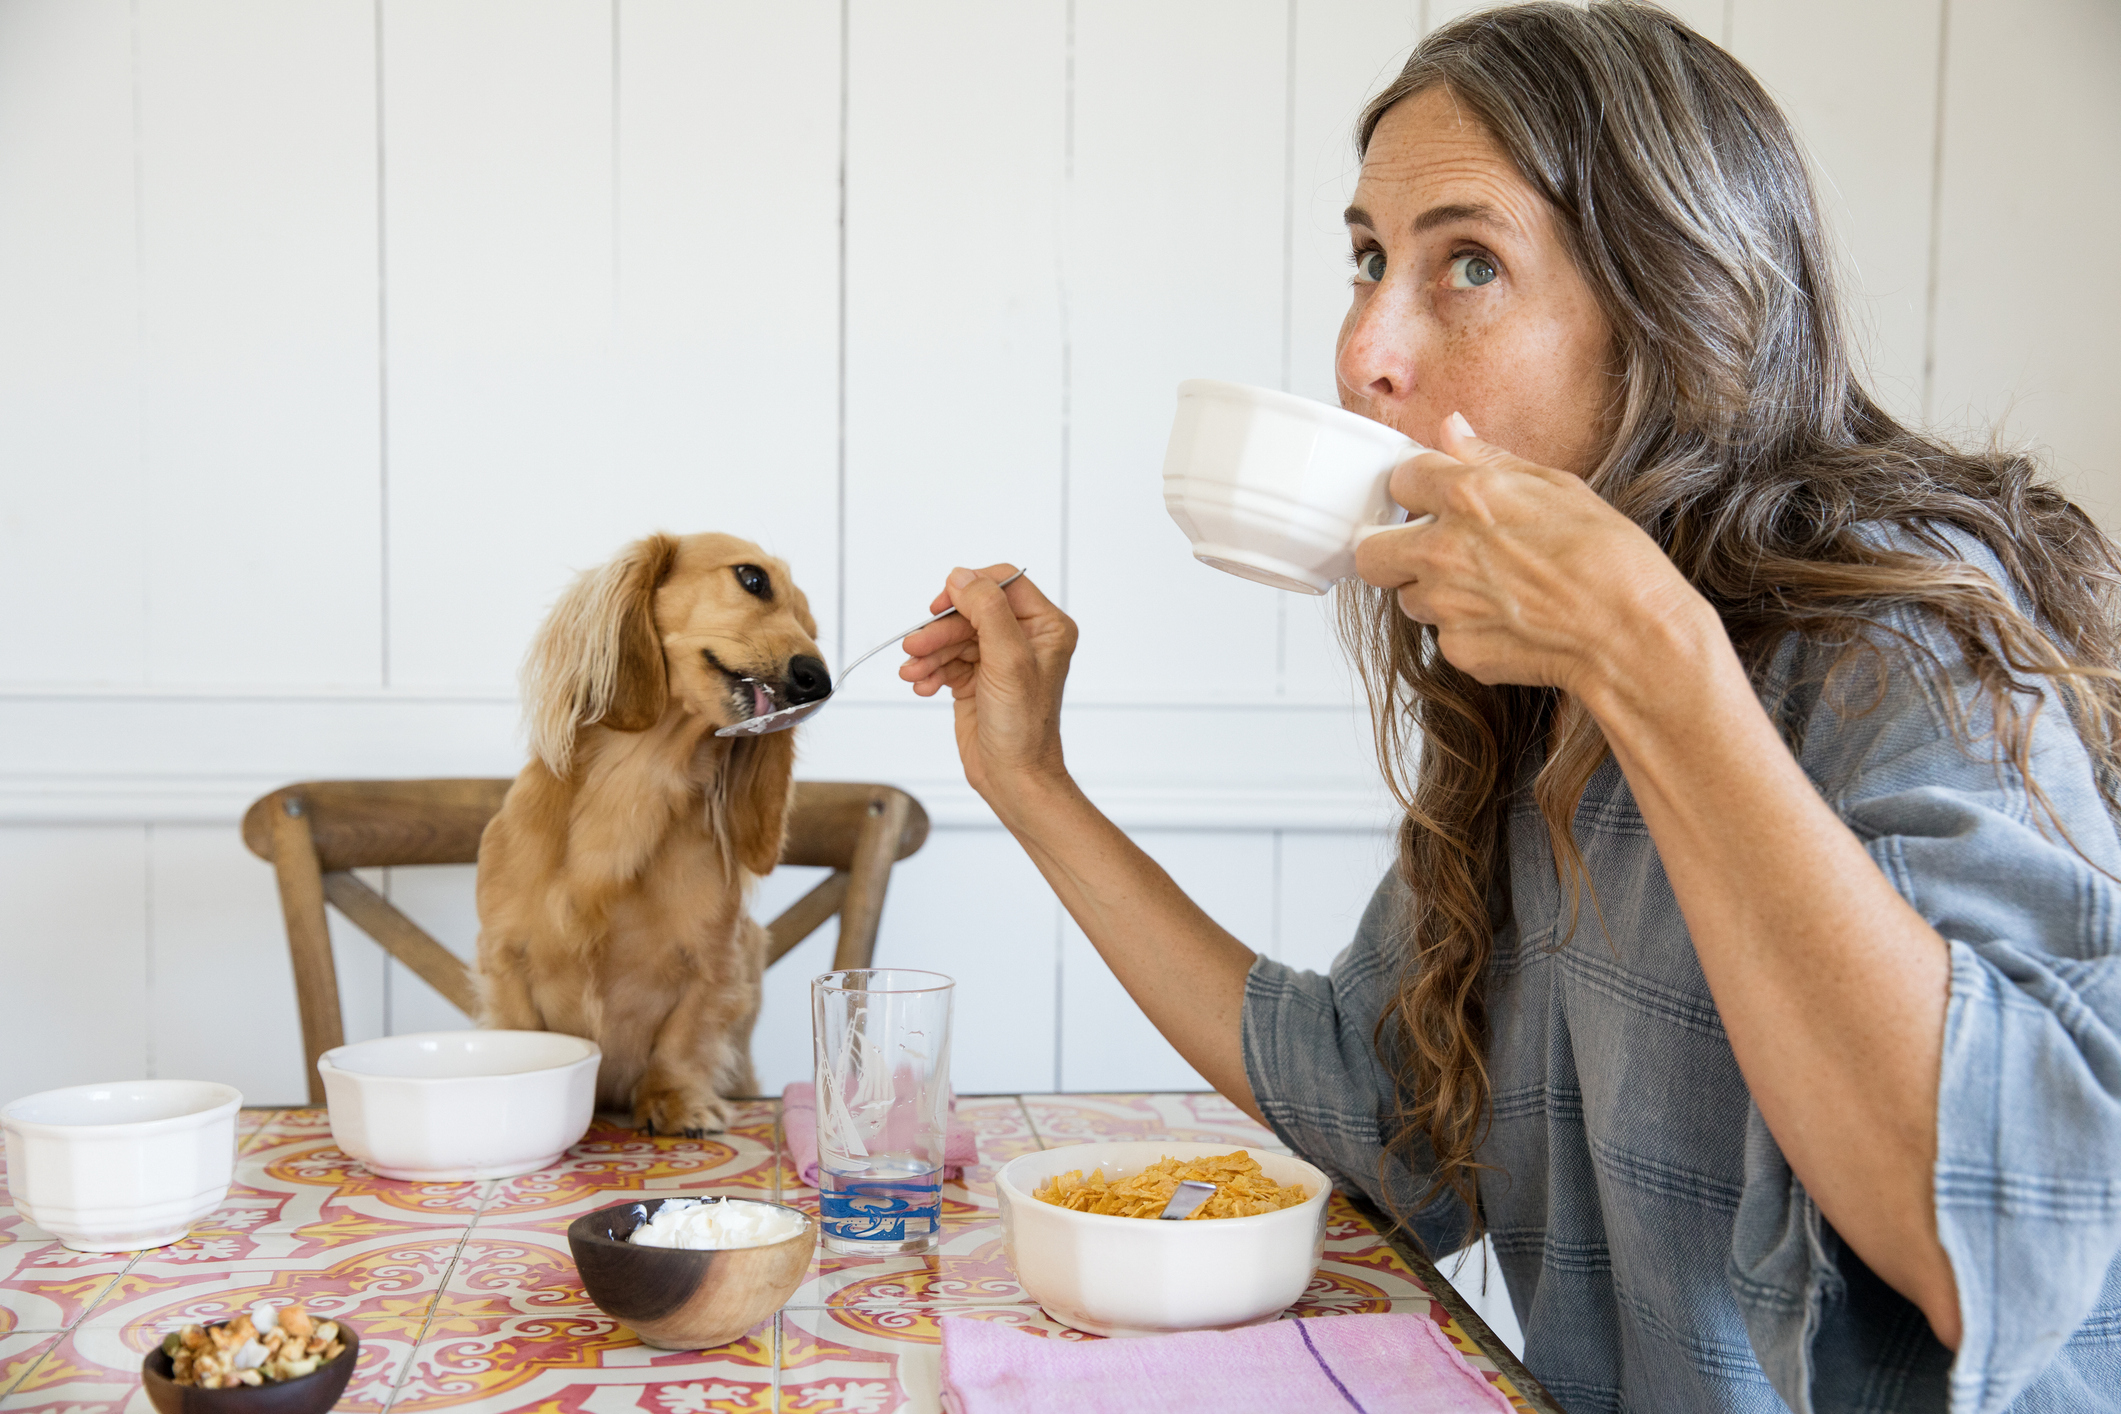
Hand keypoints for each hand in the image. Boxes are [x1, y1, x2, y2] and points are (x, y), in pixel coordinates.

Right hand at [900, 565, 1078, 820]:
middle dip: (940, 630)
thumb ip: (987, 611)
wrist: (1013, 777)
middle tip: (915, 647)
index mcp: (1046, 626)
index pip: (1003, 583)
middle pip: (970, 611)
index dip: (968, 589)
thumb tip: (961, 577)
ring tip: (914, 673)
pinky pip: (946, 660)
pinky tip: (923, 686)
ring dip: (929, 653)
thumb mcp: (1008, 661)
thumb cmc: (1023, 728)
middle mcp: (1024, 638)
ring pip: (953, 636)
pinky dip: (930, 670)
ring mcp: (998, 658)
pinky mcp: (976, 678)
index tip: (941, 605)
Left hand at [1352, 412, 1714, 702]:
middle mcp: (1443, 550)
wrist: (1628, 632)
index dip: (1418, 489)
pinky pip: (1442, 636)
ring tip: (1490, 590)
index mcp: (1466, 497)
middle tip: (1430, 551)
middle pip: (1371, 551)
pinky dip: (1467, 631)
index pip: (1400, 479)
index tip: (1431, 498)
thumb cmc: (1609, 559)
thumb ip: (1492, 458)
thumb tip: (1453, 430)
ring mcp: (1445, 605)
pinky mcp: (1456, 648)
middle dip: (1393, 549)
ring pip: (1408, 597)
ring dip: (1434, 593)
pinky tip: (1509, 621)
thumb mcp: (1557, 486)